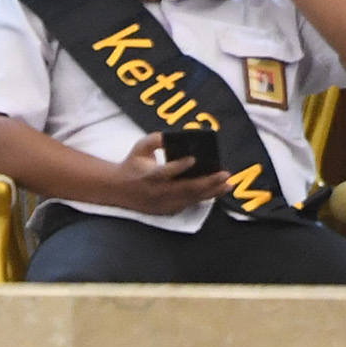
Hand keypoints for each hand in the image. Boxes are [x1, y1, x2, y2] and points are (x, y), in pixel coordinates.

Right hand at [105, 128, 228, 216]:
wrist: (118, 189)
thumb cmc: (132, 165)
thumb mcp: (139, 147)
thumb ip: (154, 140)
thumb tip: (169, 136)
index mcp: (149, 175)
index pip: (166, 172)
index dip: (180, 166)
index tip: (194, 159)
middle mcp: (158, 191)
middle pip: (186, 188)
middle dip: (207, 182)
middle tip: (224, 175)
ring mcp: (163, 203)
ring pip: (191, 198)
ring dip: (211, 192)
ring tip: (227, 185)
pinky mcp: (166, 210)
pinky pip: (188, 204)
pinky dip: (202, 198)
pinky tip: (216, 192)